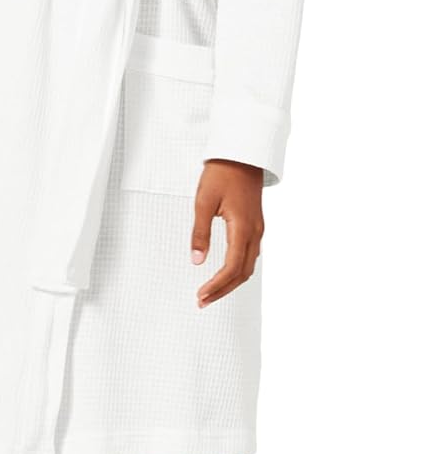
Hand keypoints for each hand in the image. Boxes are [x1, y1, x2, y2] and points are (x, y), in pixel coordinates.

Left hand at [191, 159, 263, 306]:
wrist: (241, 153)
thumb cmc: (222, 173)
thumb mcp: (203, 202)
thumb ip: (200, 233)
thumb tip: (196, 260)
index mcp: (243, 228)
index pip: (232, 268)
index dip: (217, 285)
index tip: (201, 295)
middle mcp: (255, 232)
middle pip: (242, 273)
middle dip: (223, 290)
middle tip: (203, 301)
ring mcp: (257, 229)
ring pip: (248, 266)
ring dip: (231, 282)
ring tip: (211, 292)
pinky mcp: (255, 225)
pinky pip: (250, 255)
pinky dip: (237, 270)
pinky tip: (225, 273)